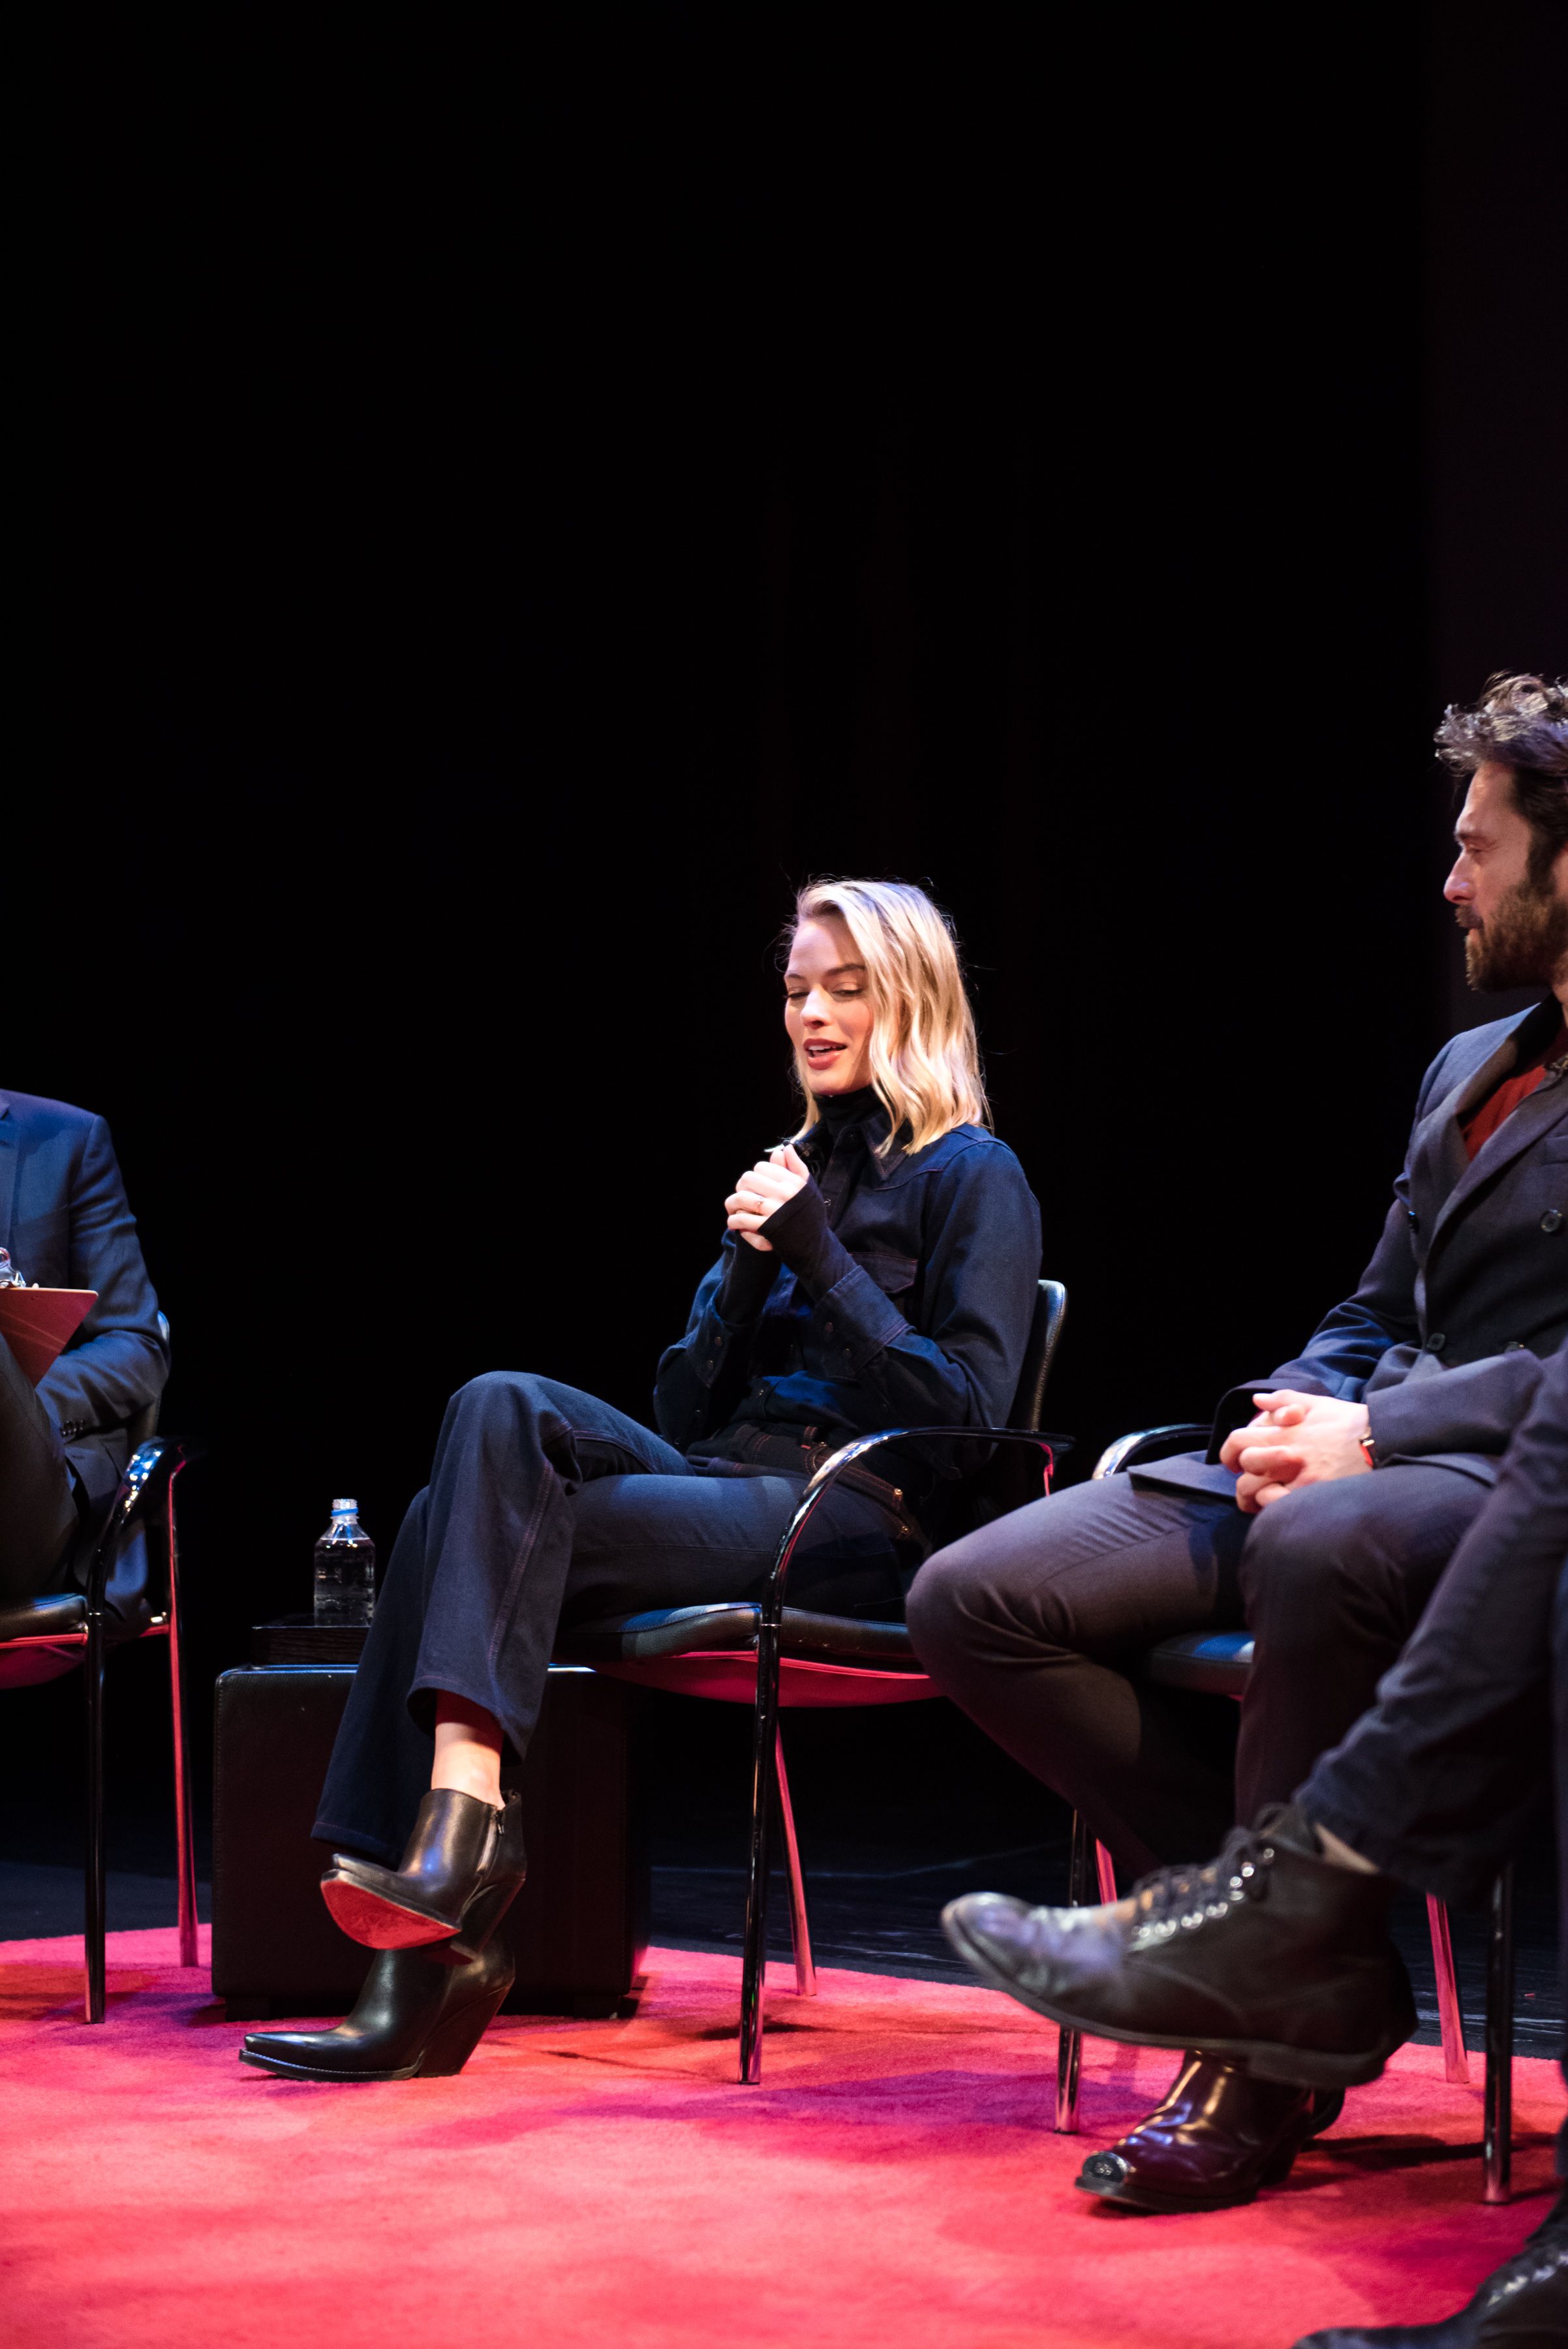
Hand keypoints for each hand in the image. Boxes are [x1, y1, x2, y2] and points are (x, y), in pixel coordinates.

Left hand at [725, 1144, 809, 1253]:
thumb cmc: (810, 1215)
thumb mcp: (808, 1189)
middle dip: (741, 1187)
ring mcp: (775, 1210)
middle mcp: (784, 1193)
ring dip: (732, 1204)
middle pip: (747, 1178)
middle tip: (742, 1196)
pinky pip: (741, 1219)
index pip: (761, 1166)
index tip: (755, 1185)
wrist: (813, 1245)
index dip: (755, 1174)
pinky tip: (734, 1223)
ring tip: (733, 1209)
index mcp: (792, 1182)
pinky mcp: (767, 1227)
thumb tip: (785, 1148)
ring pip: (741, 1197)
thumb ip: (796, 1167)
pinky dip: (734, 1221)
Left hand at [1218, 1389, 1371, 1513]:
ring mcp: (1298, 1475)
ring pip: (1253, 1489)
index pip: (1239, 1440)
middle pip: (1244, 1466)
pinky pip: (1274, 1504)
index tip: (1233, 1461)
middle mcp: (1287, 1452)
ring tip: (1258, 1500)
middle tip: (1247, 1482)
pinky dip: (1269, 1505)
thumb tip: (1258, 1400)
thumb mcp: (1319, 1403)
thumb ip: (1284, 1399)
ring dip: (1251, 1495)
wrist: (1384, 1442)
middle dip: (1240, 1474)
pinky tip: (1278, 1504)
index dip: (1228, 1452)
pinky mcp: (1312, 1494)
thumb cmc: (1352, 1423)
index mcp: (1285, 1430)